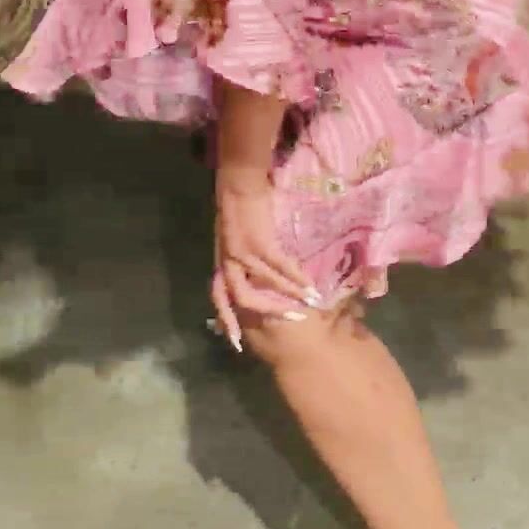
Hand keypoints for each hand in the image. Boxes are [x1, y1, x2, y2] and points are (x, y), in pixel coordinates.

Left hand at [211, 171, 317, 351]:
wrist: (237, 185)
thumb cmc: (236, 211)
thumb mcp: (230, 240)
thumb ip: (237, 261)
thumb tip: (250, 278)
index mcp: (220, 263)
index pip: (218, 298)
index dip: (226, 320)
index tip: (236, 342)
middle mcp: (228, 262)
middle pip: (242, 299)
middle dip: (264, 313)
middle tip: (287, 320)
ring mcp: (244, 253)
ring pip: (266, 286)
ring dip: (289, 297)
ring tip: (309, 304)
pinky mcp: (261, 243)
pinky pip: (281, 267)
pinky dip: (296, 278)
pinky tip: (310, 284)